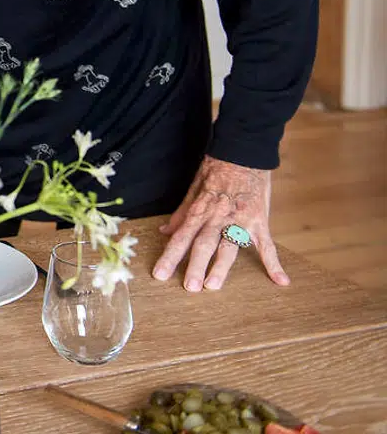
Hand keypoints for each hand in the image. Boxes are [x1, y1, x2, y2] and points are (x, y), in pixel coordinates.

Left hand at [152, 155, 289, 291]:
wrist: (243, 152)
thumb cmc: (216, 169)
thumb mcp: (193, 188)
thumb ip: (181, 213)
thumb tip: (164, 231)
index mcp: (199, 211)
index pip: (180, 237)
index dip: (170, 256)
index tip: (160, 274)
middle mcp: (217, 217)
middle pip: (203, 244)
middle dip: (195, 266)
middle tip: (189, 287)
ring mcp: (239, 220)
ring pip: (229, 246)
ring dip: (221, 267)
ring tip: (214, 286)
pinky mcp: (260, 220)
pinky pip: (267, 244)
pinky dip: (274, 263)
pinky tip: (280, 280)